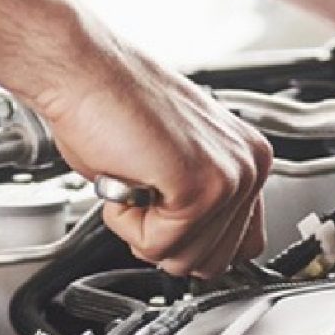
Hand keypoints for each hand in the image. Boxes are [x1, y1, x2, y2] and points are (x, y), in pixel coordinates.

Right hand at [23, 30, 272, 277]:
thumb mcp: (172, 163)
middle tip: (144, 187)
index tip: (165, 212)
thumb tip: (194, 252)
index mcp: (248, 157)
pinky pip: (158, 245)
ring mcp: (228, 177)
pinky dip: (127, 221)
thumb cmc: (112, 107)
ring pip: (184, 260)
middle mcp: (249, 167)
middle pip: (214, 263)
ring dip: (143, 229)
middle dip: (165, 239)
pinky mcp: (199, 186)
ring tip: (135, 176)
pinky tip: (127, 176)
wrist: (84, 71)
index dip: (193, 243)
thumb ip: (197, 205)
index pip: (243, 246)